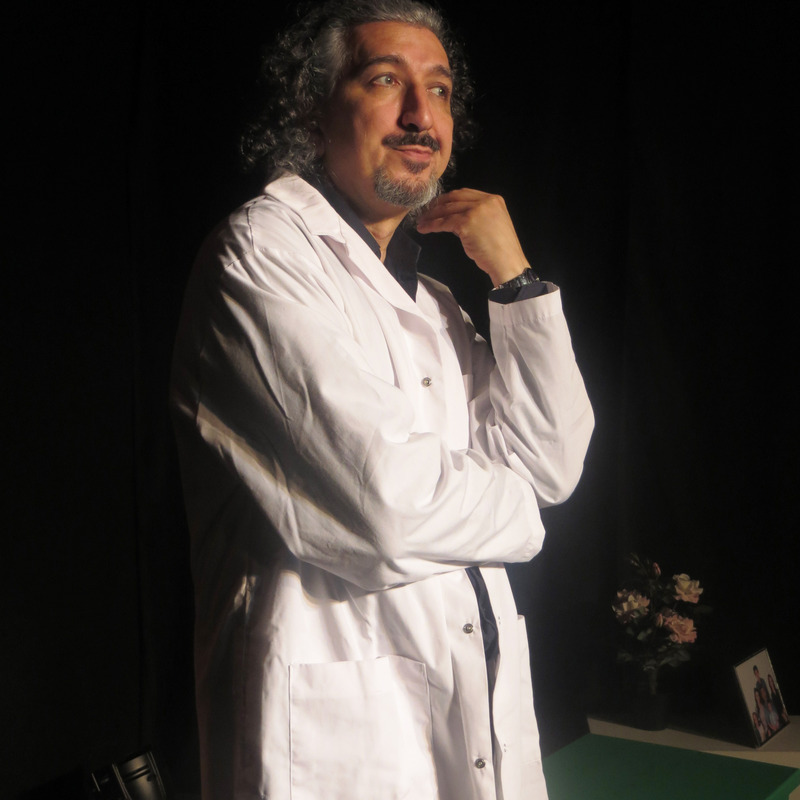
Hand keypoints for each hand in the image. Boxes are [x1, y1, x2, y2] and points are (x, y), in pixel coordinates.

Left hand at [415, 189, 531, 285]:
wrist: (507, 263)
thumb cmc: (500, 250)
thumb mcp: (491, 225)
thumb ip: (476, 216)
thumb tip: (454, 218)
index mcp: (494, 199)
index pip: (465, 193)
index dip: (448, 198)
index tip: (437, 204)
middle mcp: (486, 201)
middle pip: (454, 198)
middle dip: (437, 204)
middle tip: (425, 211)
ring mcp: (477, 211)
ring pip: (447, 209)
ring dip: (431, 216)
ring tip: (421, 221)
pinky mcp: (467, 223)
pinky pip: (444, 222)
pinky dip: (432, 225)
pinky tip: (424, 229)